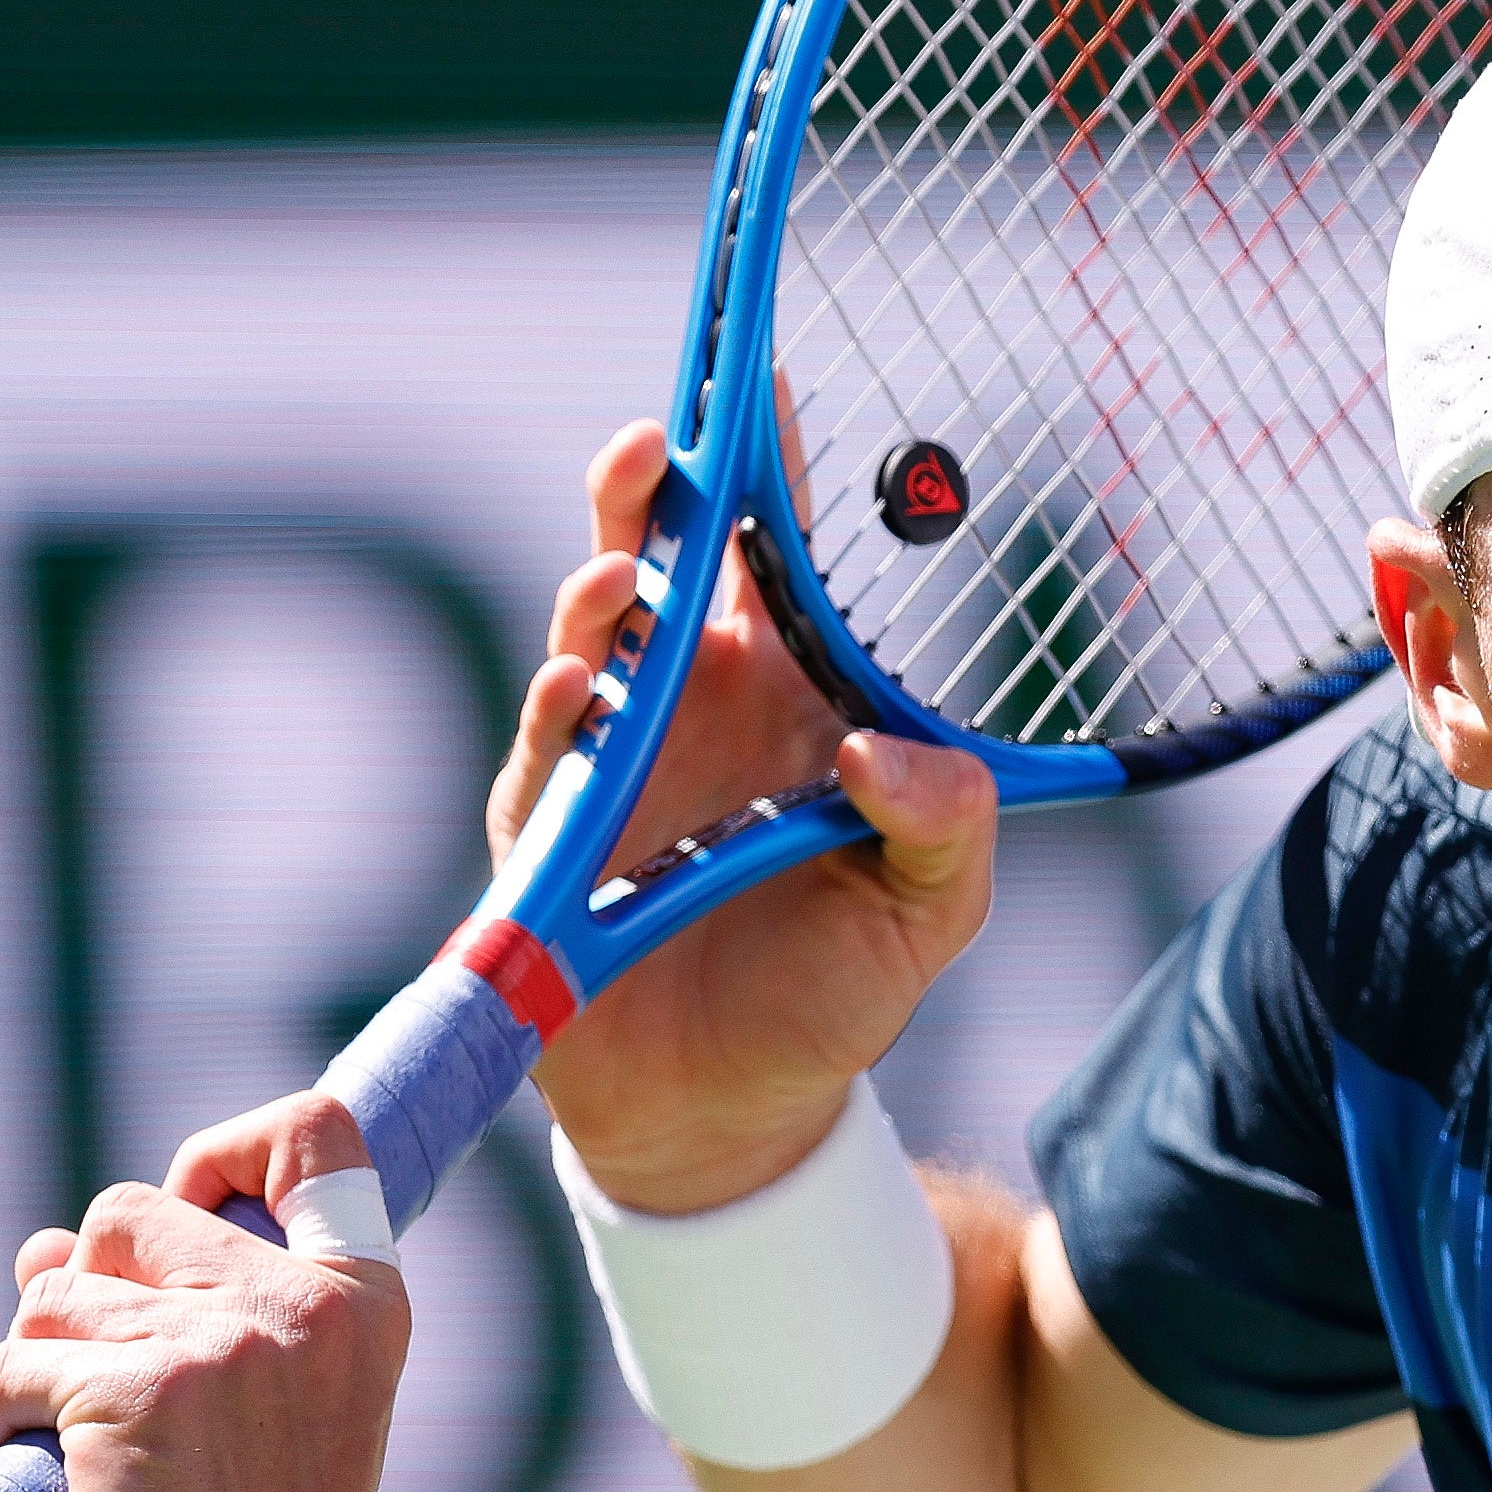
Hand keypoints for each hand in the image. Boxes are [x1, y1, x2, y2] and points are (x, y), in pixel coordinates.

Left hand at [0, 1187, 406, 1491]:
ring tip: (55, 1443)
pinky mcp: (124, 1396)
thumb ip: (205, 1315)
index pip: (315, 1134)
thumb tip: (44, 1247)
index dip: (225, 1150)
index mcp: (361, 1301)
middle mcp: (295, 1304)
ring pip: (51, 1292)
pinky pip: (9, 1368)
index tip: (189, 1210)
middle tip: (96, 1380)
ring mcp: (211, 1346)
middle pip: (129, 1210)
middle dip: (85, 1286)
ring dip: (28, 1363)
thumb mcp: (281, 1413)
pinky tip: (8, 1466)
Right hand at [502, 418, 995, 1213]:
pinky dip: (559, 708)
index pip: (777, 555)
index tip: (762, 371)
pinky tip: (581, 683)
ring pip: (590, 634)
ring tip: (621, 569)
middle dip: (655, 489)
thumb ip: (946, 826)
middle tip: (664, 438)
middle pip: (661, 559)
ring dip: (599, 589)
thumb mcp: (930, 915)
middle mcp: (692, 702)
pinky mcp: (550, 826)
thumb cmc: (832, 994)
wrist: (729, 1120)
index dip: (767, 462)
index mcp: (789, 694)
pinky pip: (545, 749)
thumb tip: (887, 751)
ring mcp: (612, 755)